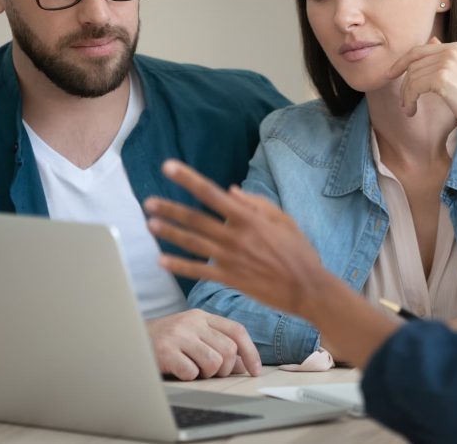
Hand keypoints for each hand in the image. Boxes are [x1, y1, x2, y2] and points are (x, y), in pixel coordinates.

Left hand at [144, 160, 331, 320]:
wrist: (307, 288)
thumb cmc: (299, 251)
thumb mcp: (284, 219)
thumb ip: (257, 203)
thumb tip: (230, 190)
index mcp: (249, 218)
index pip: (211, 193)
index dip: (188, 179)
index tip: (169, 167)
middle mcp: (236, 236)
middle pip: (195, 219)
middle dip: (170, 209)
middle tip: (149, 202)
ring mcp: (231, 259)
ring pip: (193, 243)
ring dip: (170, 234)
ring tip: (150, 224)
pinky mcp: (230, 279)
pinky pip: (199, 272)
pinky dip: (179, 266)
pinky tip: (162, 261)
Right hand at [145, 308, 261, 380]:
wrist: (128, 339)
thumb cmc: (164, 341)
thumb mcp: (191, 334)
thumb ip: (216, 343)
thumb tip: (243, 365)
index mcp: (202, 315)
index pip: (237, 330)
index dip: (250, 352)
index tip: (255, 370)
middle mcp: (192, 322)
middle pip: (228, 350)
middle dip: (224, 368)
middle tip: (210, 371)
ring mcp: (178, 335)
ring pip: (213, 362)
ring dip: (206, 374)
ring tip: (192, 368)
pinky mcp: (165, 351)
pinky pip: (191, 373)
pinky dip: (188, 377)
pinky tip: (177, 370)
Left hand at [387, 37, 456, 134]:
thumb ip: (445, 57)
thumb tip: (431, 40)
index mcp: (455, 47)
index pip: (418, 50)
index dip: (401, 62)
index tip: (390, 75)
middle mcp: (451, 51)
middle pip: (413, 64)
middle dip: (403, 83)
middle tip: (403, 101)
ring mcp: (446, 63)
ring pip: (411, 76)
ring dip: (406, 96)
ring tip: (409, 109)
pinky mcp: (441, 78)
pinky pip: (413, 87)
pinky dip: (409, 100)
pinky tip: (411, 110)